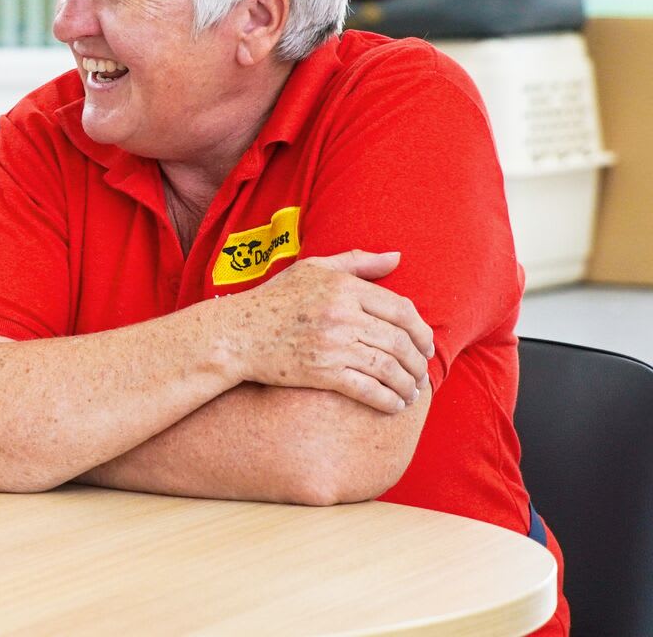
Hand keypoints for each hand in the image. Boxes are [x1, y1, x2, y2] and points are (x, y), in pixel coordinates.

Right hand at [222, 250, 435, 413]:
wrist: (236, 334)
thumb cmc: (274, 299)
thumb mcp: (313, 269)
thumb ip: (357, 262)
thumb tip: (397, 257)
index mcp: (343, 287)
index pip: (401, 309)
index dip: (421, 331)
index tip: (426, 346)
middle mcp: (341, 315)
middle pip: (399, 341)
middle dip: (418, 363)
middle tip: (422, 373)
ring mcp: (332, 345)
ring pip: (388, 368)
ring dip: (407, 385)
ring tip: (411, 392)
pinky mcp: (322, 373)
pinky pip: (368, 390)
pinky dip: (387, 400)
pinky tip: (394, 405)